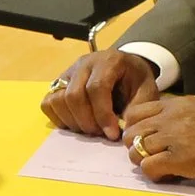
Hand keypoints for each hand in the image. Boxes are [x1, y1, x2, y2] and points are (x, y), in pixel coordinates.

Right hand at [41, 49, 160, 139]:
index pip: (97, 88)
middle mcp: (84, 63)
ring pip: (57, 99)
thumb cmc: (136, 81)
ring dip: (72, 121)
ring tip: (89, 130)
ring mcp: (68, 72)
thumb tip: (123, 132)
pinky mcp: (58, 83)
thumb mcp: (146, 92)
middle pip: (74, 95)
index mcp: (109, 61)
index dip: (102, 115)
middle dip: (87, 121)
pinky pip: (48, 102)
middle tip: (100, 134)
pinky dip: (59, 118)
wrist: (127, 67)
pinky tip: (76, 124)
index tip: (112, 134)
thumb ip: (136, 110)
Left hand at [121, 95, 194, 188]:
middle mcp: (174, 116)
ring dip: (144, 163)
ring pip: (137, 150)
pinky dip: (154, 174)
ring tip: (162, 169)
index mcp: (180, 104)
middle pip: (132, 132)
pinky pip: (149, 166)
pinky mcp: (182, 158)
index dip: (136, 130)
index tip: (146, 142)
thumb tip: (162, 131)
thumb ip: (182, 118)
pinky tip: (170, 176)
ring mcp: (177, 137)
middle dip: (136, 148)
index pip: (136, 113)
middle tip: (152, 158)